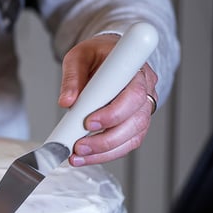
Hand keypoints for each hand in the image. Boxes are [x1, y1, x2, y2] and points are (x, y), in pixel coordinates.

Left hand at [58, 33, 157, 165]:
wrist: (109, 57)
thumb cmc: (98, 55)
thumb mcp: (79, 56)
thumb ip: (72, 77)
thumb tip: (66, 101)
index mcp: (135, 70)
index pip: (134, 93)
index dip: (114, 112)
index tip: (89, 123)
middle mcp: (146, 90)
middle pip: (135, 121)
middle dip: (106, 139)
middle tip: (79, 146)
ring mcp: (143, 109)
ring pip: (132, 137)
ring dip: (104, 151)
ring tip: (78, 156)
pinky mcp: (136, 123)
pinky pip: (127, 144)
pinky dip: (106, 154)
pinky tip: (86, 157)